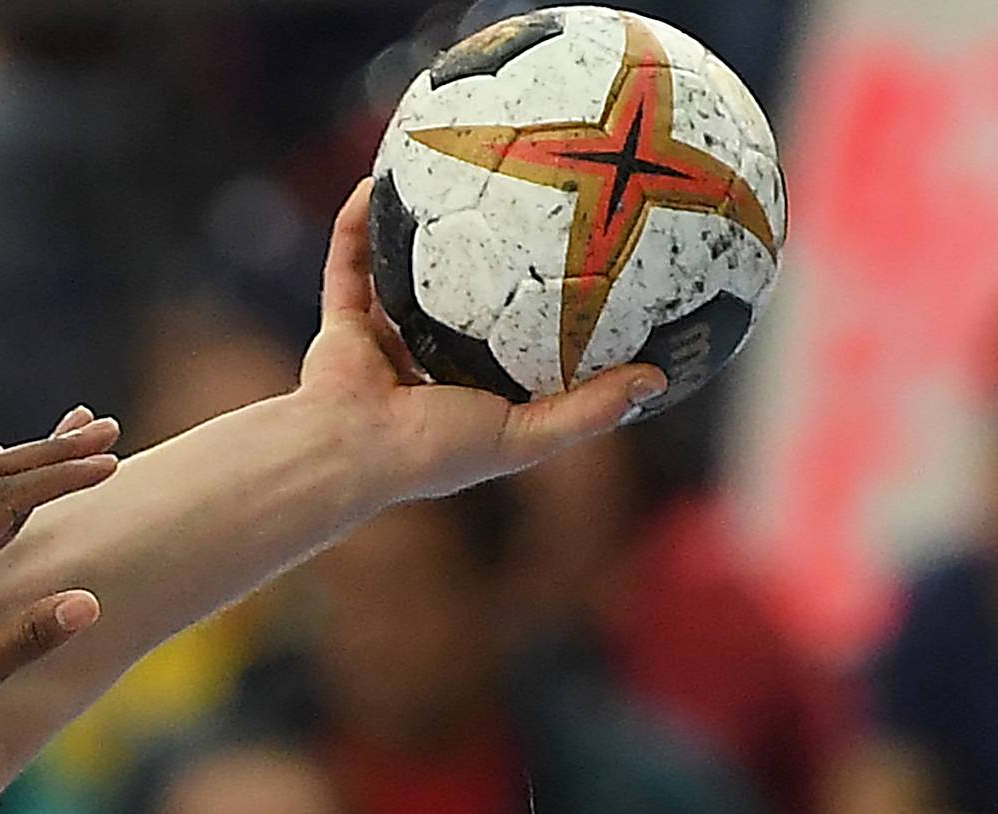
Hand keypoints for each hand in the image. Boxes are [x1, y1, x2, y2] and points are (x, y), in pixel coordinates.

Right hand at [295, 180, 664, 511]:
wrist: (352, 452)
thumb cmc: (438, 451)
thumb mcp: (528, 433)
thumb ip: (588, 410)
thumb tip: (656, 379)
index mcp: (473, 397)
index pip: (515, 350)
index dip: (543, 315)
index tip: (578, 268)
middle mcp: (429, 370)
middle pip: (461, 307)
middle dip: (482, 264)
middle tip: (514, 205)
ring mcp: (383, 345)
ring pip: (403, 278)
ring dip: (417, 232)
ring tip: (442, 179)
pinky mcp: (342, 325)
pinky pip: (349, 261)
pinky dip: (358, 222)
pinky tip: (377, 177)